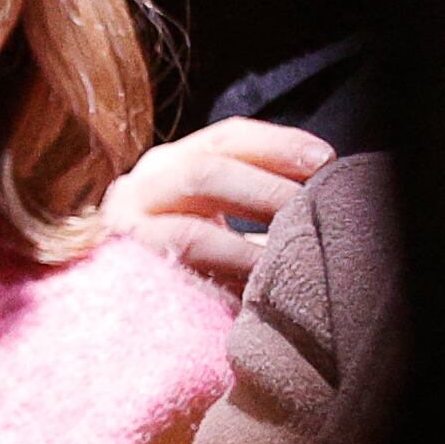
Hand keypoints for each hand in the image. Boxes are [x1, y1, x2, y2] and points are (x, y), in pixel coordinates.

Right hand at [98, 114, 334, 291]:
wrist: (117, 305)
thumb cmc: (187, 260)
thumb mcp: (216, 216)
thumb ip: (256, 201)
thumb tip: (327, 197)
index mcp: (173, 163)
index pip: (227, 138)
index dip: (279, 144)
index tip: (327, 159)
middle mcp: (145, 184)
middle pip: (207, 170)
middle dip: (266, 187)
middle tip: (313, 205)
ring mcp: (129, 225)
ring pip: (191, 224)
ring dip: (248, 234)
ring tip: (288, 247)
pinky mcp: (127, 266)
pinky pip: (182, 263)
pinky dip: (226, 268)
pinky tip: (257, 282)